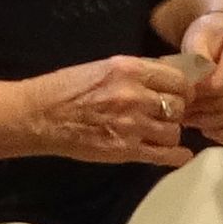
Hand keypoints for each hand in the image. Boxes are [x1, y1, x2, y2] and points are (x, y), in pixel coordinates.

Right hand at [17, 55, 196, 165]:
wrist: (40, 116)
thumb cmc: (66, 89)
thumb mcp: (104, 67)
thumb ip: (137, 73)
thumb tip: (168, 78)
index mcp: (129, 70)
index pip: (178, 78)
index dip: (182, 88)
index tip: (179, 94)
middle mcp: (135, 96)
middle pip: (179, 105)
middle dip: (176, 110)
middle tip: (166, 114)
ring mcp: (132, 125)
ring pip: (174, 131)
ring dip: (170, 132)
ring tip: (159, 132)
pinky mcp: (126, 150)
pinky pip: (165, 155)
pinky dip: (177, 156)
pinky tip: (178, 154)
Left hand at [168, 11, 222, 141]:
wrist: (222, 38)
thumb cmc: (207, 37)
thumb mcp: (195, 37)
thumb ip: (195, 58)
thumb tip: (193, 85)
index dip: (209, 85)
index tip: (187, 92)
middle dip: (209, 105)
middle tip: (184, 108)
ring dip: (210, 119)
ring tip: (187, 117)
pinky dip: (219, 131)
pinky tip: (201, 127)